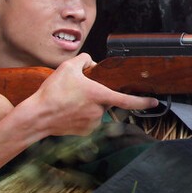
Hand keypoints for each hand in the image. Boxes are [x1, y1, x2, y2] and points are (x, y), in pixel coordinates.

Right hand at [0, 54, 158, 176]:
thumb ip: (84, 60)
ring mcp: (92, 123)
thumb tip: (90, 61)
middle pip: (104, 100)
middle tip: (78, 92)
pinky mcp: (85, 132)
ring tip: (70, 101)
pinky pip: (88, 120)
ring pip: (96, 110)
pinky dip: (82, 116)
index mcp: (99, 95)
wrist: (37, 116)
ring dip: (88, 105)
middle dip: (96, 95)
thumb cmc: (53, 92)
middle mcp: (98, 111)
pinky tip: (69, 111)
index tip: (154, 102)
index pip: (126, 100)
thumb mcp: (68, 68)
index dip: (142, 102)